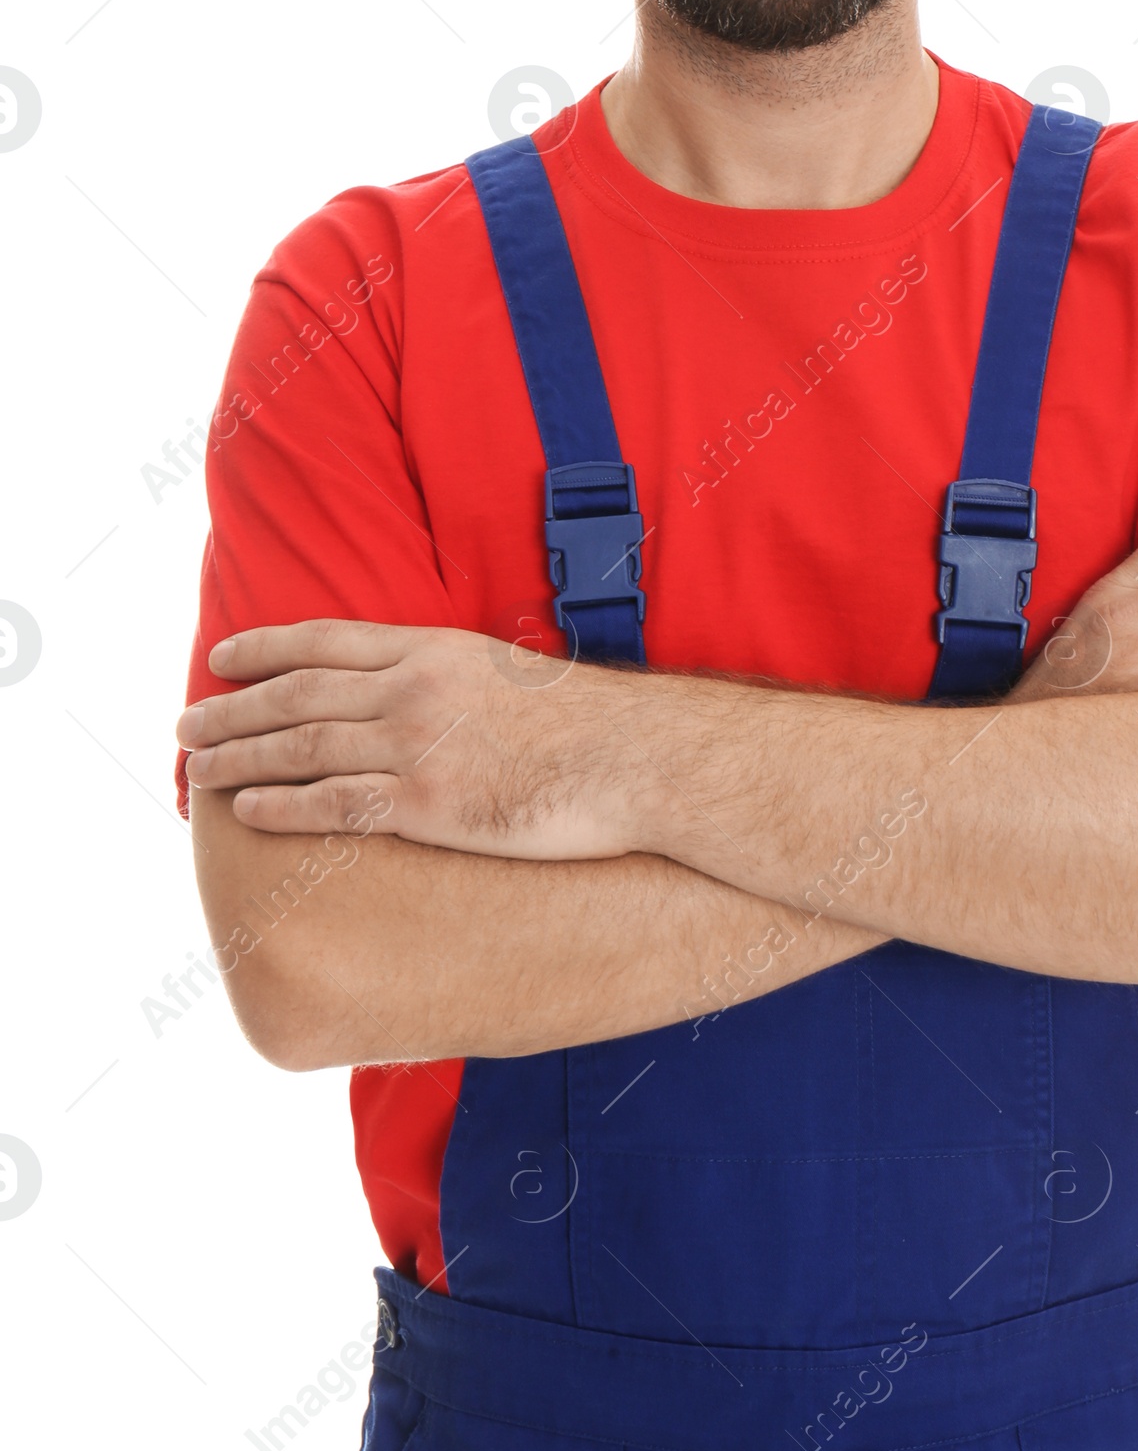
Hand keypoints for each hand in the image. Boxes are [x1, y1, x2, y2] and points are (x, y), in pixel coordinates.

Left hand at [177, 620, 638, 858]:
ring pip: (301, 748)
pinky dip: (281, 805)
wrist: (637, 758)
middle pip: (297, 695)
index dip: (264, 648)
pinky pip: (334, 805)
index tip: (222, 659)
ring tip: (199, 767)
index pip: (325, 641)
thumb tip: (414, 688)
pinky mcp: (430, 805)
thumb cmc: (589, 723)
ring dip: (239, 756)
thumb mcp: (509, 672)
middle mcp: (415, 689)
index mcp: (434, 649)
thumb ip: (452, 675)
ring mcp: (419, 746)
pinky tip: (246, 810)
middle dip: (233, 708)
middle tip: (187, 723)